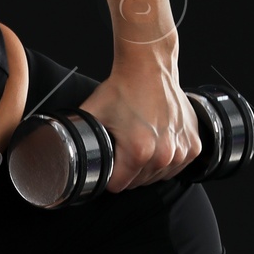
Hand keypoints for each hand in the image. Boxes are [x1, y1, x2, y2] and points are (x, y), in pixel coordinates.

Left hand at [80, 54, 202, 192]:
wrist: (149, 67)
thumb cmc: (123, 89)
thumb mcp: (91, 114)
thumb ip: (76, 139)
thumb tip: (59, 154)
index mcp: (139, 151)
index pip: (118, 186)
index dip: (108, 177)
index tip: (107, 163)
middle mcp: (164, 154)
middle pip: (138, 184)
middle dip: (128, 172)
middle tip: (123, 149)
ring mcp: (181, 150)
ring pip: (158, 177)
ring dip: (147, 168)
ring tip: (140, 143)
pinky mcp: (193, 145)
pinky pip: (176, 167)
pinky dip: (166, 160)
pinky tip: (156, 143)